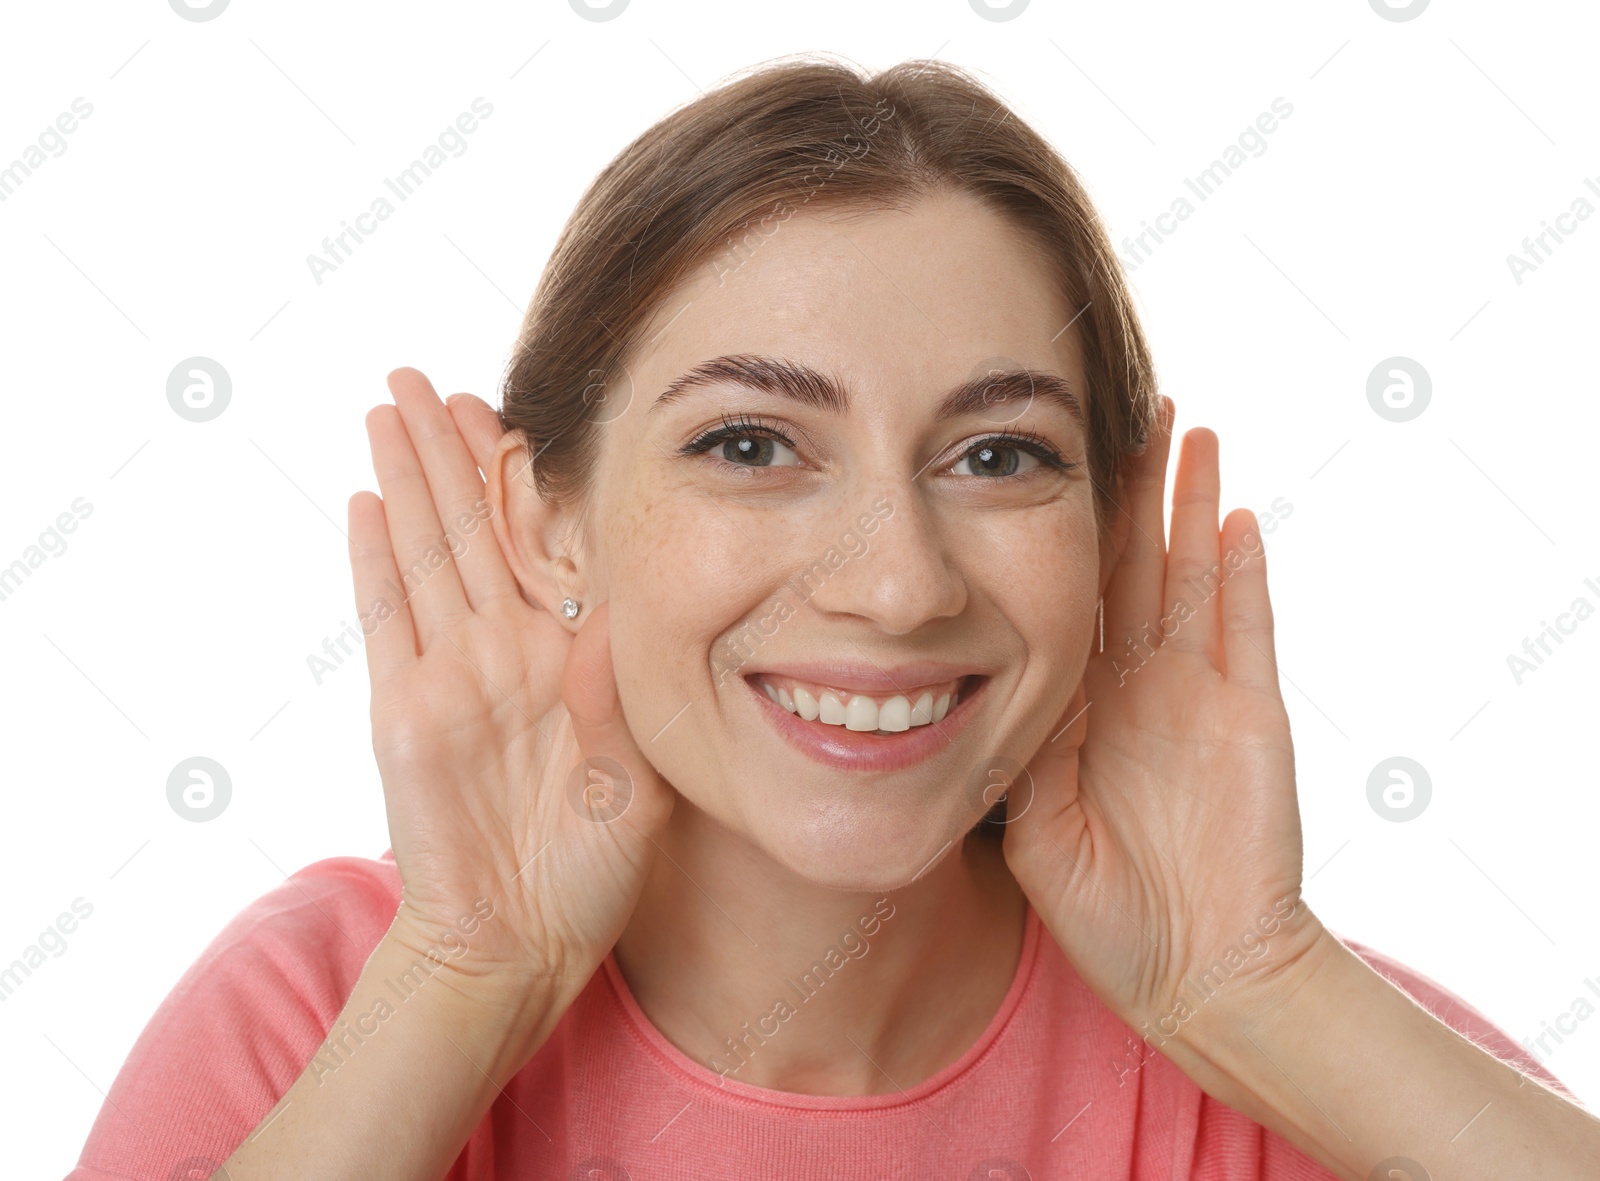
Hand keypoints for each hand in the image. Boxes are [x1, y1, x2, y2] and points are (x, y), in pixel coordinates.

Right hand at [348, 368, 674, 999]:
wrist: (519, 942)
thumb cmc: (592, 873)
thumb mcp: (635, 785)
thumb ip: (617, 704)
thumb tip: (602, 628)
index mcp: (573, 657)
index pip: (546, 544)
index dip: (527, 479)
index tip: (518, 414)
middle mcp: (509, 651)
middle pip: (476, 527)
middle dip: (452, 450)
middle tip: (427, 378)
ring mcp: (451, 673)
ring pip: (428, 552)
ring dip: (408, 478)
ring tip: (388, 405)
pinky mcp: (403, 708)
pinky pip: (386, 618)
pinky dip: (374, 560)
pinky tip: (365, 500)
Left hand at [1002, 397, 1327, 1034]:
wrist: (1195, 970)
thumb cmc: (1107, 911)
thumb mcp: (1034, 826)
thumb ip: (1021, 751)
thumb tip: (996, 674)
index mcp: (1086, 703)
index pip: (1072, 593)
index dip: (1063, 528)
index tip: (1046, 461)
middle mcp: (1144, 684)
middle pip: (1136, 561)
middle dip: (1132, 487)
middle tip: (1131, 405)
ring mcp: (1202, 693)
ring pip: (1194, 574)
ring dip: (1189, 503)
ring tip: (1189, 428)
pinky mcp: (1253, 716)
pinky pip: (1247, 630)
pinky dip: (1243, 574)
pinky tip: (1234, 516)